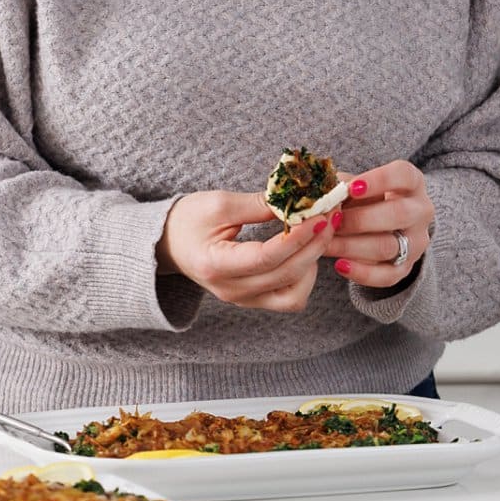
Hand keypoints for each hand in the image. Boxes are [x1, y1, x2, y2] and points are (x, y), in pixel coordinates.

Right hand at [157, 190, 334, 311]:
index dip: (298, 236)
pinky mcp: (253, 300)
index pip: (267, 256)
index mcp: (216, 265)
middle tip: (331, 217)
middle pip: (286, 275)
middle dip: (314, 245)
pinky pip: (288, 298)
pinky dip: (303, 277)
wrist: (168, 243)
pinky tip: (305, 252)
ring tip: (318, 235)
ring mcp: (243, 300)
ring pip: (294, 296)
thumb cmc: (187, 220)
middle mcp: (232, 290)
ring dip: (312, 265)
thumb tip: (298, 200)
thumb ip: (258, 204)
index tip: (319, 215)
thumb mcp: (218, 204)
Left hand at [321, 160, 434, 288]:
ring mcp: (416, 242)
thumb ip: (345, 187)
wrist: (386, 226)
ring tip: (326, 244)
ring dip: (352, 246)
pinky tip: (340, 265)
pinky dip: (362, 272)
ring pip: (388, 246)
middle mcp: (421, 211)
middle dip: (360, 219)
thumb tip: (324, 195)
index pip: (403, 175)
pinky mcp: (407, 267)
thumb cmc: (368, 198)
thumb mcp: (361, 186)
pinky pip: (387, 276)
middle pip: (398, 214)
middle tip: (333, 221)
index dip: (379, 180)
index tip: (351, 188)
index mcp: (413, 183)